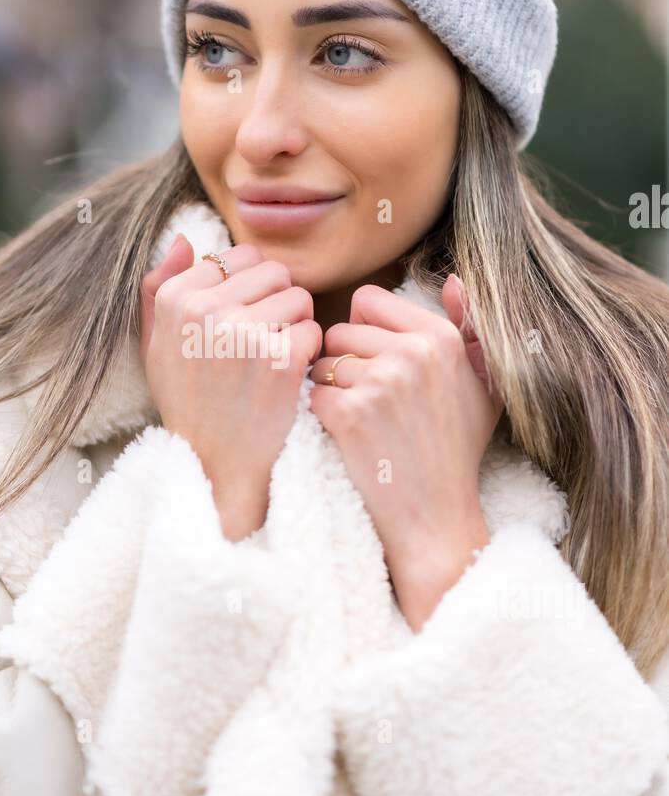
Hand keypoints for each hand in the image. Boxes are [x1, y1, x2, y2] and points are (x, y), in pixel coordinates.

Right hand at [139, 234, 321, 539]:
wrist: (214, 464)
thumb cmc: (188, 403)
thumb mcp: (156, 347)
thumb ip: (160, 289)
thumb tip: (185, 239)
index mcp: (176, 299)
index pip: (238, 257)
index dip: (250, 288)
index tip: (241, 322)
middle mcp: (206, 310)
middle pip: (274, 272)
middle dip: (278, 301)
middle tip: (264, 340)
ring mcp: (243, 333)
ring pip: (299, 298)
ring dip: (295, 326)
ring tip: (273, 359)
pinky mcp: (280, 359)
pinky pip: (313, 330)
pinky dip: (308, 352)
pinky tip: (288, 376)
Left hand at [307, 274, 502, 629]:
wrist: (434, 517)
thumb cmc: (454, 449)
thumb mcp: (483, 386)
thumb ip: (469, 328)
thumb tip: (452, 279)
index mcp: (441, 337)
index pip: (368, 300)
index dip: (362, 331)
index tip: (377, 364)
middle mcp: (413, 353)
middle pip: (338, 331)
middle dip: (343, 363)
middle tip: (371, 403)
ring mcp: (380, 383)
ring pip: (322, 364)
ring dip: (331, 391)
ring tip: (364, 423)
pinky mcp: (349, 414)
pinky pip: (312, 395)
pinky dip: (322, 417)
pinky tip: (350, 439)